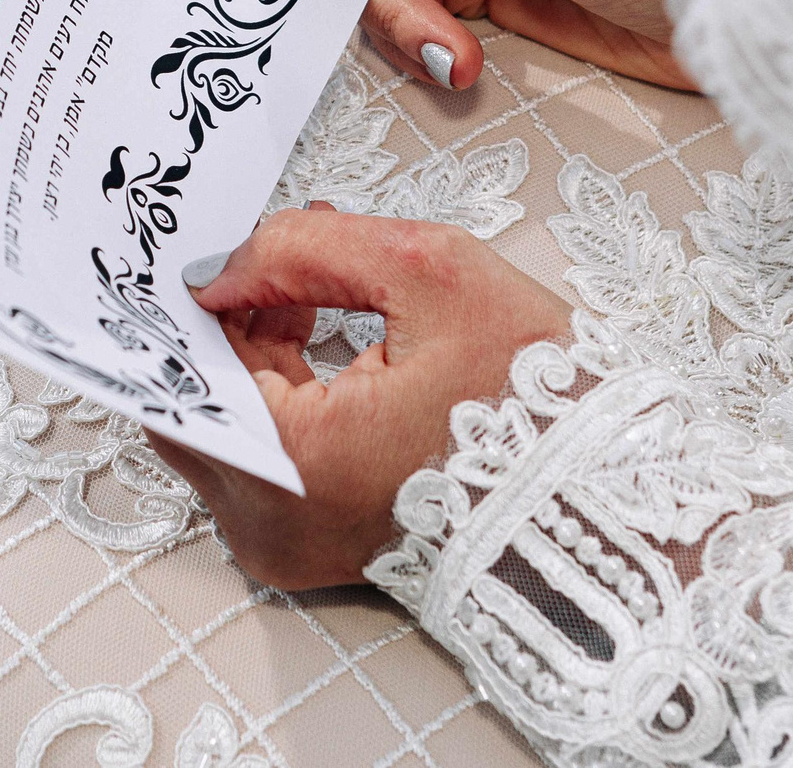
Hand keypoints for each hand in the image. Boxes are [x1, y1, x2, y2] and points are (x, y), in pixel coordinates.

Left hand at [145, 205, 569, 591]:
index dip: (193, 299)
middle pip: (195, 400)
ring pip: (227, 426)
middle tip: (263, 256)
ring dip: (253, 351)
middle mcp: (274, 526)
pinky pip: (261, 458)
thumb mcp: (428, 275)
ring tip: (308, 283)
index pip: (182, 371)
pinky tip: (320, 331)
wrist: (611, 496)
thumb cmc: (539, 400)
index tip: (206, 244)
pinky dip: (279, 393)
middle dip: (225, 320)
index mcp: (297, 467)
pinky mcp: (313, 549)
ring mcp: (290, 547)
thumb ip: (305, 251)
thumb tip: (219, 264)